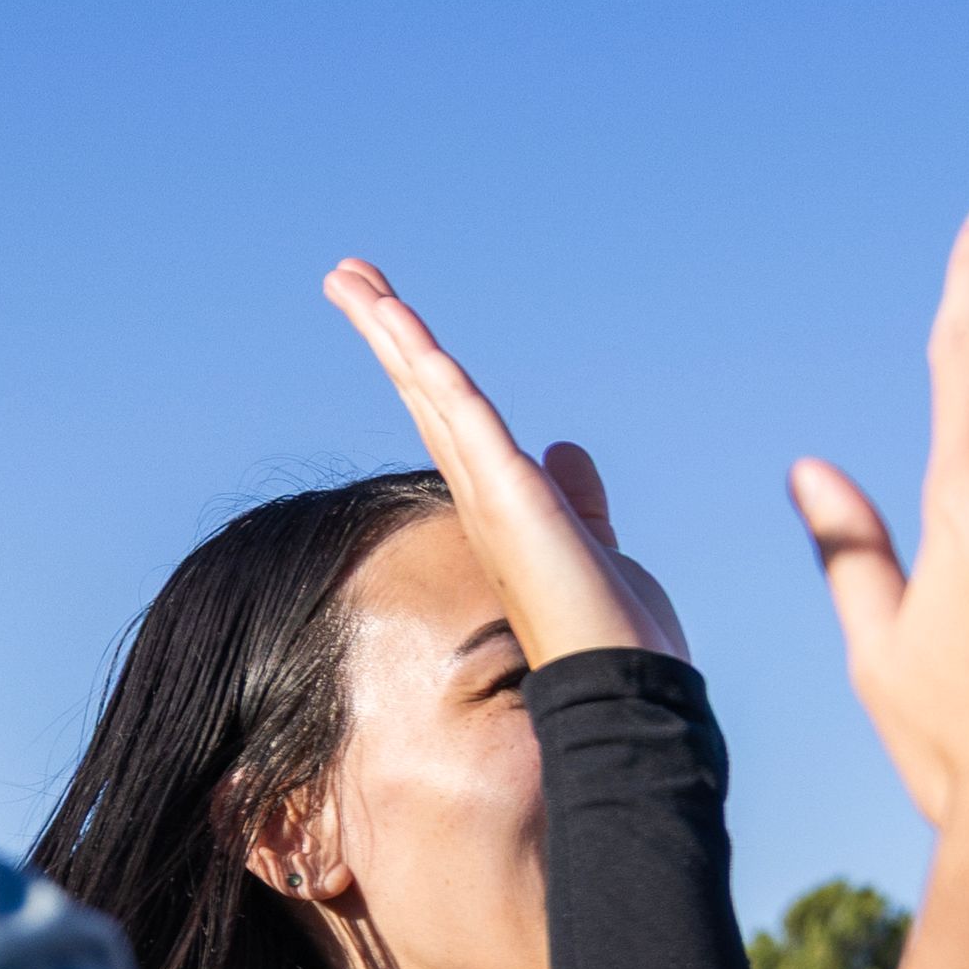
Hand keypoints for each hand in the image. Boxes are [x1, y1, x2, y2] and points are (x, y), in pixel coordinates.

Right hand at [323, 260, 690, 665]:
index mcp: (501, 505)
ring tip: (350, 277)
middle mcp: (482, 495)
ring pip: (430, 391)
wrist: (622, 691)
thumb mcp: (595, 545)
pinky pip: (461, 412)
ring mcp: (491, 493)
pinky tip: (399, 322)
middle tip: (346, 277)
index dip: (418, 367)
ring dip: (390, 330)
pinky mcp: (510, 492)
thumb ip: (577, 498)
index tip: (393, 320)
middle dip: (386, 332)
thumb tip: (565, 450)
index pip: (450, 419)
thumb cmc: (612, 636)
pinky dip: (429, 364)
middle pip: (423, 393)